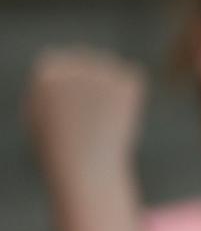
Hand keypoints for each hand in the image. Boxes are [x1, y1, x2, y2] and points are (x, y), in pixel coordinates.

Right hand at [25, 48, 145, 186]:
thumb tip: (59, 68)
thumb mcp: (38, 111)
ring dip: (111, 88)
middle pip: (88, 61)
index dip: (68, 85)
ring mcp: (103, 72)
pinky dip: (130, 95)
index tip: (70, 107)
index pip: (61, 62)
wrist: (86, 169)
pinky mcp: (129, 82)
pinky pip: (132, 79)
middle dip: (91, 82)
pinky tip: (120, 117)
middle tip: (92, 115)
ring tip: (103, 120)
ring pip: (112, 70)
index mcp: (47, 68)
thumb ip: (46, 86)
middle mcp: (74, 64)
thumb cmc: (57, 146)